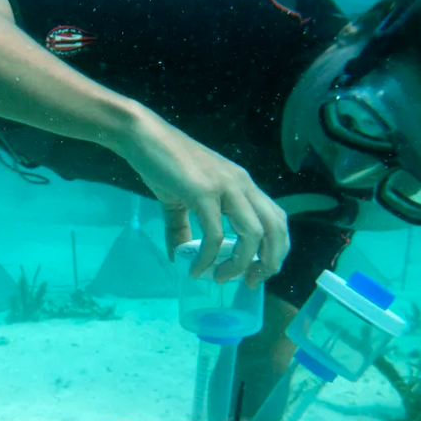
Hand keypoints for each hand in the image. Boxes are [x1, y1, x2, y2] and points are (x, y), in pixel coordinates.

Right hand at [114, 105, 288, 286]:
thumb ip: (183, 230)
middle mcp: (242, 184)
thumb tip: (179, 259)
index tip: (257, 271)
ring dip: (240, 263)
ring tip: (221, 278)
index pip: (277, 219)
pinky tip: (196, 269)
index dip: (275, 249)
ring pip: (252, 233)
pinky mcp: (204, 192)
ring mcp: (225, 187)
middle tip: (249, 281)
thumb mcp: (180, 201)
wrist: (144, 138)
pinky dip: (207, 257)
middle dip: (268, 261)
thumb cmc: (164, 165)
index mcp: (243, 185)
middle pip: (275, 228)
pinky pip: (214, 233)